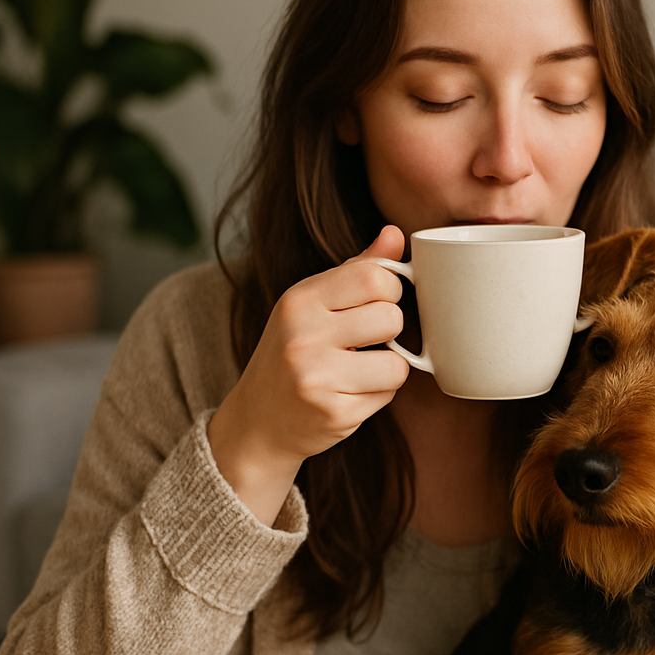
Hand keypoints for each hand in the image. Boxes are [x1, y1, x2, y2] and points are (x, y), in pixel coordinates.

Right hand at [208, 225, 409, 523]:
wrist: (257, 422)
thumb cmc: (291, 353)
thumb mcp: (313, 304)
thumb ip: (356, 269)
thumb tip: (395, 233)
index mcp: (299, 301)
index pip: (373, 276)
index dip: (389, 290)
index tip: (374, 302)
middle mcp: (303, 337)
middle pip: (392, 318)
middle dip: (389, 331)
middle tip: (365, 341)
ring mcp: (317, 379)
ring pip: (398, 364)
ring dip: (388, 368)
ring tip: (358, 370)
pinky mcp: (334, 414)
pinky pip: (388, 395)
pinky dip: (377, 394)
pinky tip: (349, 393)